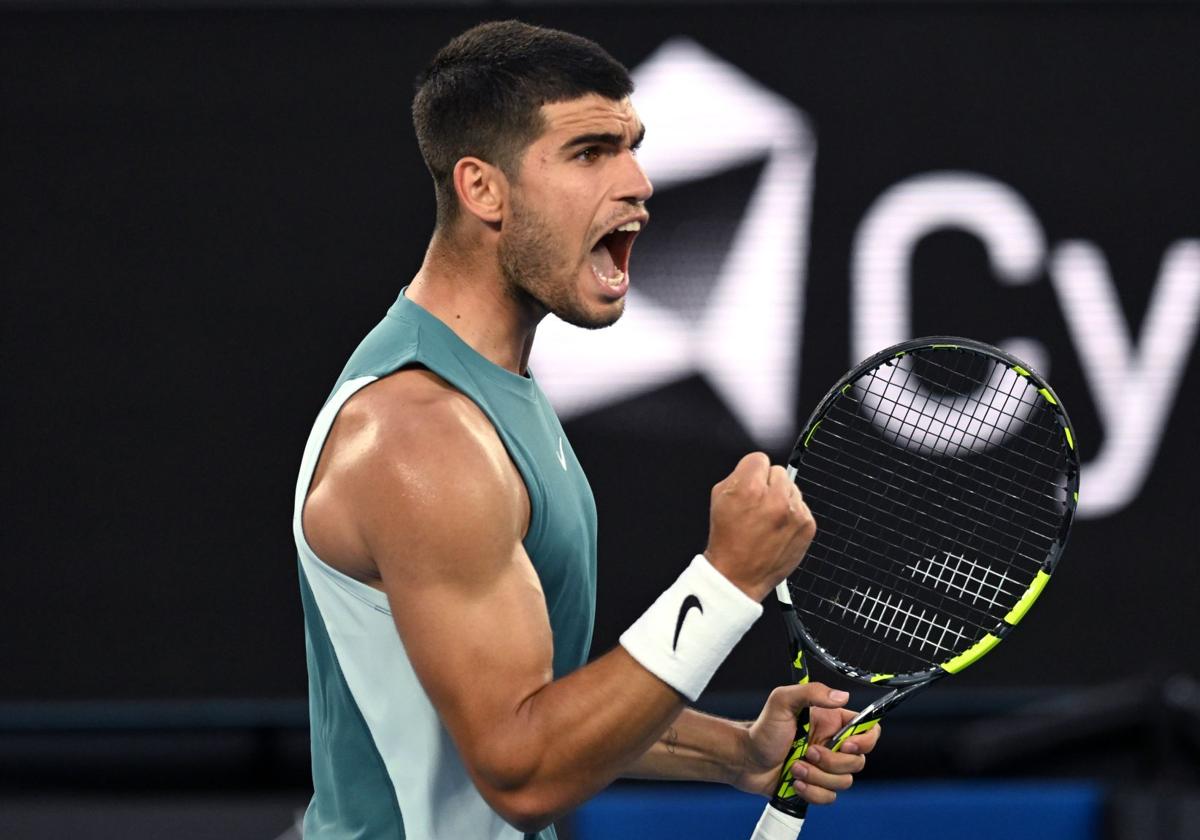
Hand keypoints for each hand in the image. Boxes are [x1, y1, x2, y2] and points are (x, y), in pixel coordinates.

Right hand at [704, 453, 815, 600]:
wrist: (738, 576)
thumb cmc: (727, 540)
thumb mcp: (718, 498)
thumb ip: (737, 475)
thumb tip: (754, 468)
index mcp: (749, 488)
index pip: (758, 458)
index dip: (751, 471)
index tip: (749, 484)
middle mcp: (775, 498)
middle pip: (777, 471)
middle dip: (767, 484)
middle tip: (757, 504)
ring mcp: (794, 513)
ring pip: (792, 487)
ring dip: (782, 498)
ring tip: (767, 518)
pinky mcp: (807, 525)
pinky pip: (801, 506)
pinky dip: (791, 514)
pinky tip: (777, 528)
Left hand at [733, 682, 881, 804]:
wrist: (745, 760)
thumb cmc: (762, 729)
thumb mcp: (782, 701)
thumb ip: (812, 692)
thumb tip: (842, 696)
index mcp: (831, 723)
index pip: (868, 731)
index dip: (865, 741)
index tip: (845, 744)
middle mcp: (832, 745)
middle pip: (857, 761)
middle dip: (832, 762)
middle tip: (808, 752)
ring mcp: (825, 768)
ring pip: (844, 781)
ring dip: (817, 776)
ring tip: (794, 767)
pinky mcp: (816, 786)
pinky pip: (830, 797)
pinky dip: (812, 792)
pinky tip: (794, 782)